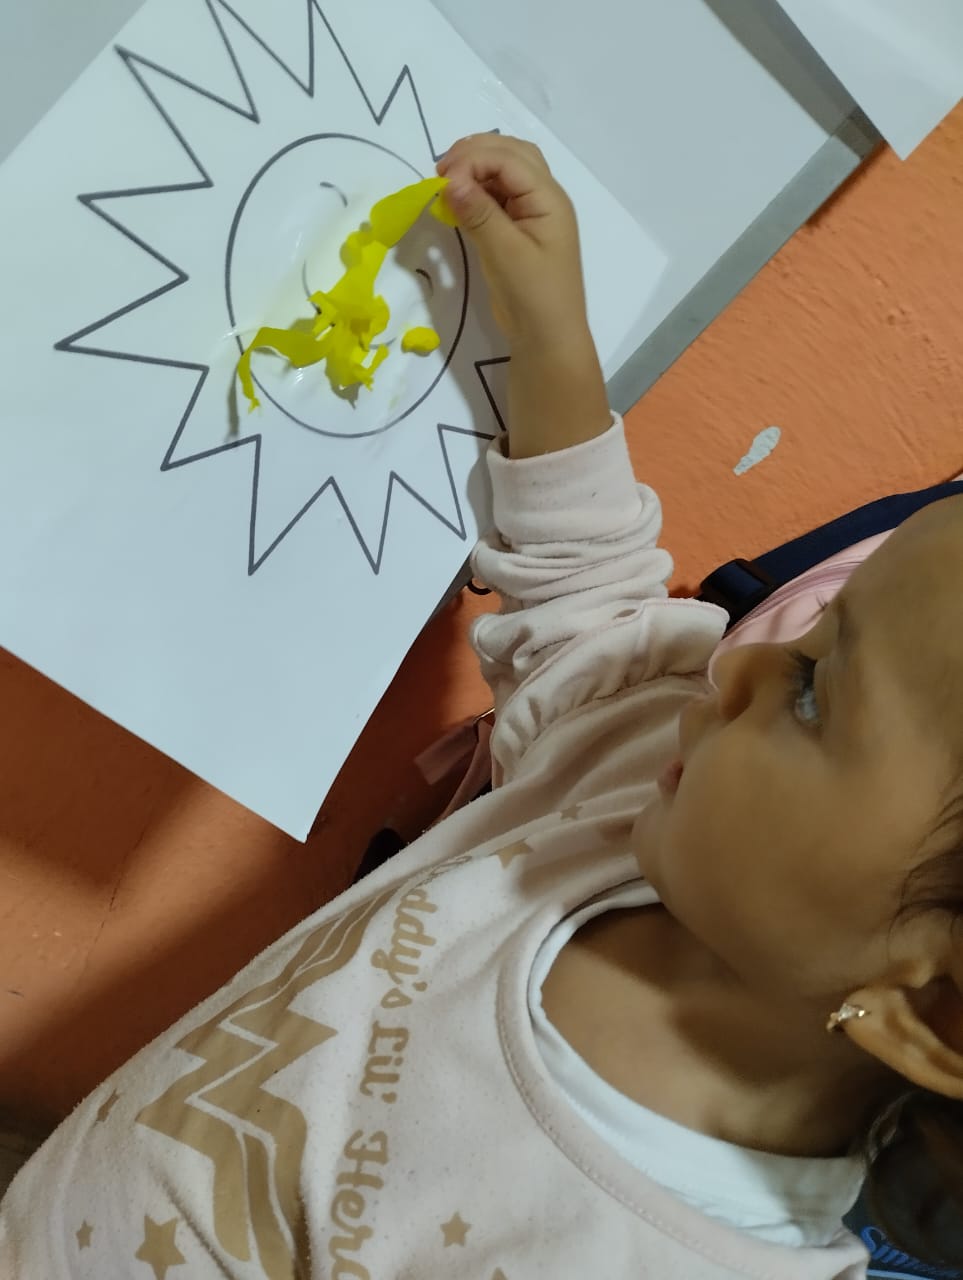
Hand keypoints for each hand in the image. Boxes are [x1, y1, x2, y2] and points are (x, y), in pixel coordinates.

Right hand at [437, 135, 588, 350]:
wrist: (547, 339)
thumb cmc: (532, 296)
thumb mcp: (505, 253)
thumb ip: (479, 212)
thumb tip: (448, 180)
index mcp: (549, 199)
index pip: (509, 158)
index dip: (473, 160)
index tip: (440, 181)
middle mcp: (544, 198)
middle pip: (511, 154)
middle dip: (474, 155)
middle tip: (440, 173)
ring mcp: (533, 213)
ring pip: (505, 172)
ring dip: (475, 170)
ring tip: (446, 184)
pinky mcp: (520, 230)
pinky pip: (499, 196)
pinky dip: (477, 192)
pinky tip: (458, 202)